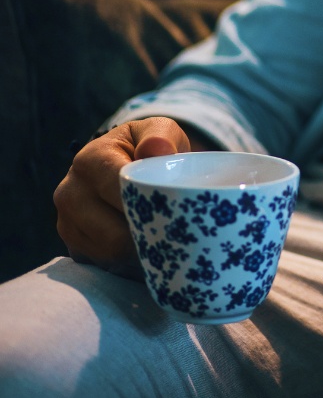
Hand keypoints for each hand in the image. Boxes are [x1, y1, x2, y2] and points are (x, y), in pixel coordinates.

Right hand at [53, 117, 193, 278]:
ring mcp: (67, 223)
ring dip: (141, 254)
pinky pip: (104, 266)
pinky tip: (150, 252)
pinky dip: (130, 264)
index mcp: (89, 161)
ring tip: (168, 244)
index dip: (150, 207)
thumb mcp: (159, 131)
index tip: (178, 215)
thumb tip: (156, 150)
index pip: (118, 192)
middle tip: (180, 238)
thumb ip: (161, 136)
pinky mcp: (74, 246)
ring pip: (109, 254)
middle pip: (113, 234)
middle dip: (149, 237)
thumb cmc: (150, 146)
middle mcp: (69, 193)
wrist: (130, 162)